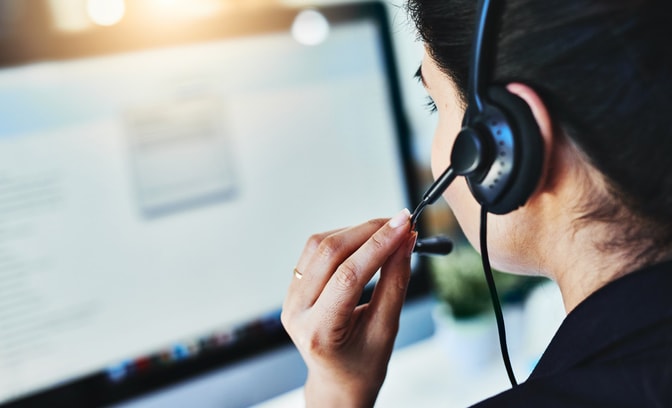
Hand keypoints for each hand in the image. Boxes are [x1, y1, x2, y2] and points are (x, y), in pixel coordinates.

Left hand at [281, 209, 416, 406]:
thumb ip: (395, 282)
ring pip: (319, 246)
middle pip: (330, 253)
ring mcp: (290, 298)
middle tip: (401, 222)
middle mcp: (296, 312)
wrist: (338, 381)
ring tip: (386, 231)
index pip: (348, 276)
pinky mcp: (293, 287)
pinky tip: (365, 241)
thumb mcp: (387, 328)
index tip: (405, 224)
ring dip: (355, 231)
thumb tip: (405, 241)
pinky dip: (342, 239)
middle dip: (369, 231)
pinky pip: (314, 251)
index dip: (379, 245)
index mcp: (318, 331)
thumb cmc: (364, 364)